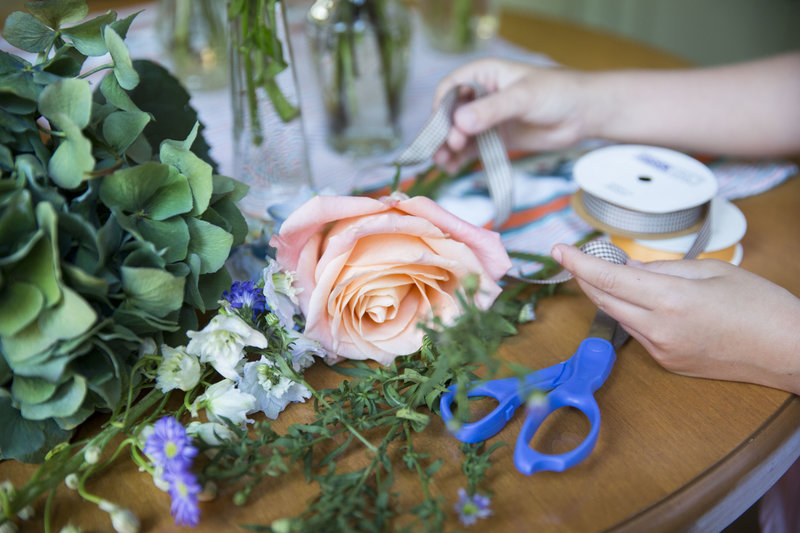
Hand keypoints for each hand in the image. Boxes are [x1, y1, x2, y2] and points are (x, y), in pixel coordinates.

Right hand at [432, 59, 593, 171]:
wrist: (584, 113)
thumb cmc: (557, 93)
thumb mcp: (523, 98)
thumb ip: (491, 110)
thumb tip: (459, 123)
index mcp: (483, 74)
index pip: (450, 89)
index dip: (441, 108)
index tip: (443, 128)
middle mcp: (480, 95)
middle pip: (450, 114)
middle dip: (444, 132)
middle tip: (447, 149)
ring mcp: (487, 118)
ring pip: (458, 133)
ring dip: (448, 148)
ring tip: (444, 164)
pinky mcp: (495, 138)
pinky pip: (471, 148)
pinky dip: (461, 158)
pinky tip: (454, 168)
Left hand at [551, 244, 799, 393]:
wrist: (790, 351)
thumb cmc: (761, 306)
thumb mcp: (711, 271)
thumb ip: (662, 269)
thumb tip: (627, 268)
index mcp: (671, 300)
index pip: (608, 278)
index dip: (578, 262)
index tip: (558, 249)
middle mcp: (658, 329)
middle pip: (603, 299)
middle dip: (585, 275)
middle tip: (578, 256)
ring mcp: (661, 350)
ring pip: (617, 316)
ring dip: (607, 294)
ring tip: (613, 272)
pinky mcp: (667, 362)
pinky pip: (636, 332)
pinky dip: (629, 312)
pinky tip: (641, 299)